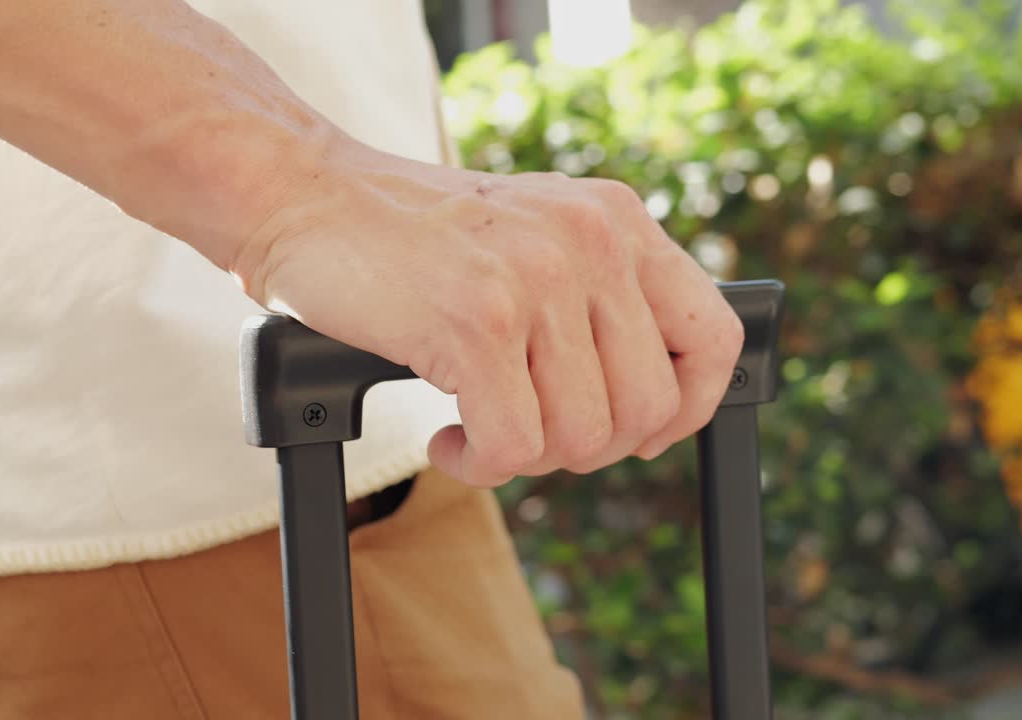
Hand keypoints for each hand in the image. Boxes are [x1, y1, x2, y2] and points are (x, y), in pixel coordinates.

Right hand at [235, 140, 743, 486]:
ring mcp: (537, 280)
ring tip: (479, 428)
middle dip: (589, 448)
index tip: (641, 432)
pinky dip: (480, 465)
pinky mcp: (477, 322)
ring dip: (527, 458)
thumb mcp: (538, 237)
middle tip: (530, 433)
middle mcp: (592, 242)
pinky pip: (513, 447)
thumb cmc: (417, 238)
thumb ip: (603, 296)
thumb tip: (654, 404)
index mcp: (619, 221)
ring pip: (581, 438)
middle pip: (647, 408)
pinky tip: (448, 440)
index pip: (714, 337)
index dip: (690, 407)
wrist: (307, 196)